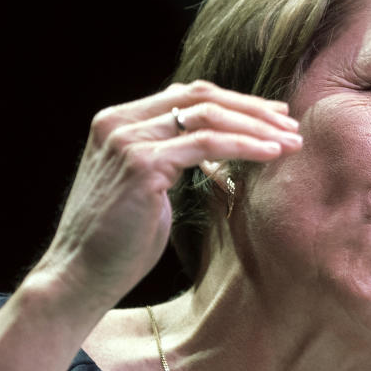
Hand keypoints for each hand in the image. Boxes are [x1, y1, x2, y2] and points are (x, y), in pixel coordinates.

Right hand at [31, 80, 301, 308]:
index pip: (185, 95)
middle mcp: (119, 122)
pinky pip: (207, 145)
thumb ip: (168, 155)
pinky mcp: (142, 165)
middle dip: (251, 109)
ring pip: (208, 117)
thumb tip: (211, 144)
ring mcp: (128, 140)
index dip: (232, 102)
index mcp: (118, 121)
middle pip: (200, 97)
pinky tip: (272, 154)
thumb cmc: (116, 240)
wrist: (79, 275)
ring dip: (256, 127)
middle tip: (289, 123)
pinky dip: (244, 146)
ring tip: (291, 141)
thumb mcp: (144, 184)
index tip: (270, 116)